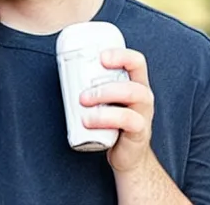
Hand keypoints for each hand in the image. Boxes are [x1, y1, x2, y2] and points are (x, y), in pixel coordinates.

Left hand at [79, 48, 154, 174]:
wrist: (126, 154)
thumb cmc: (112, 121)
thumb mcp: (105, 98)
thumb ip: (94, 83)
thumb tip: (65, 68)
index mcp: (135, 82)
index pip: (136, 62)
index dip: (121, 55)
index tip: (101, 57)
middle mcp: (143, 95)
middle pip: (134, 81)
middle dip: (106, 85)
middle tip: (83, 94)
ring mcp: (143, 113)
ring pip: (132, 96)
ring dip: (104, 98)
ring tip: (84, 105)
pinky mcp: (139, 131)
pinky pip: (129, 120)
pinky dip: (107, 119)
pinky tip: (90, 122)